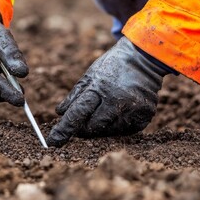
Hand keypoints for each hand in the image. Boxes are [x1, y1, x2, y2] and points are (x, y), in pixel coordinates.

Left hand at [47, 37, 167, 146]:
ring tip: (107, 108)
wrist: (145, 58)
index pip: (78, 113)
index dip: (65, 128)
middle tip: (83, 121)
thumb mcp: (91, 75)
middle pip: (93, 127)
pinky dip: (118, 125)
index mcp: (100, 87)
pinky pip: (125, 130)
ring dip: (102, 126)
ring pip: (109, 131)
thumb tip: (60, 113)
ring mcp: (133, 110)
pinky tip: (120, 111)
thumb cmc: (113, 66)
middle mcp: (118, 100)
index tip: (54, 141)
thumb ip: (75, 95)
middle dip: (84, 128)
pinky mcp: (144, 117)